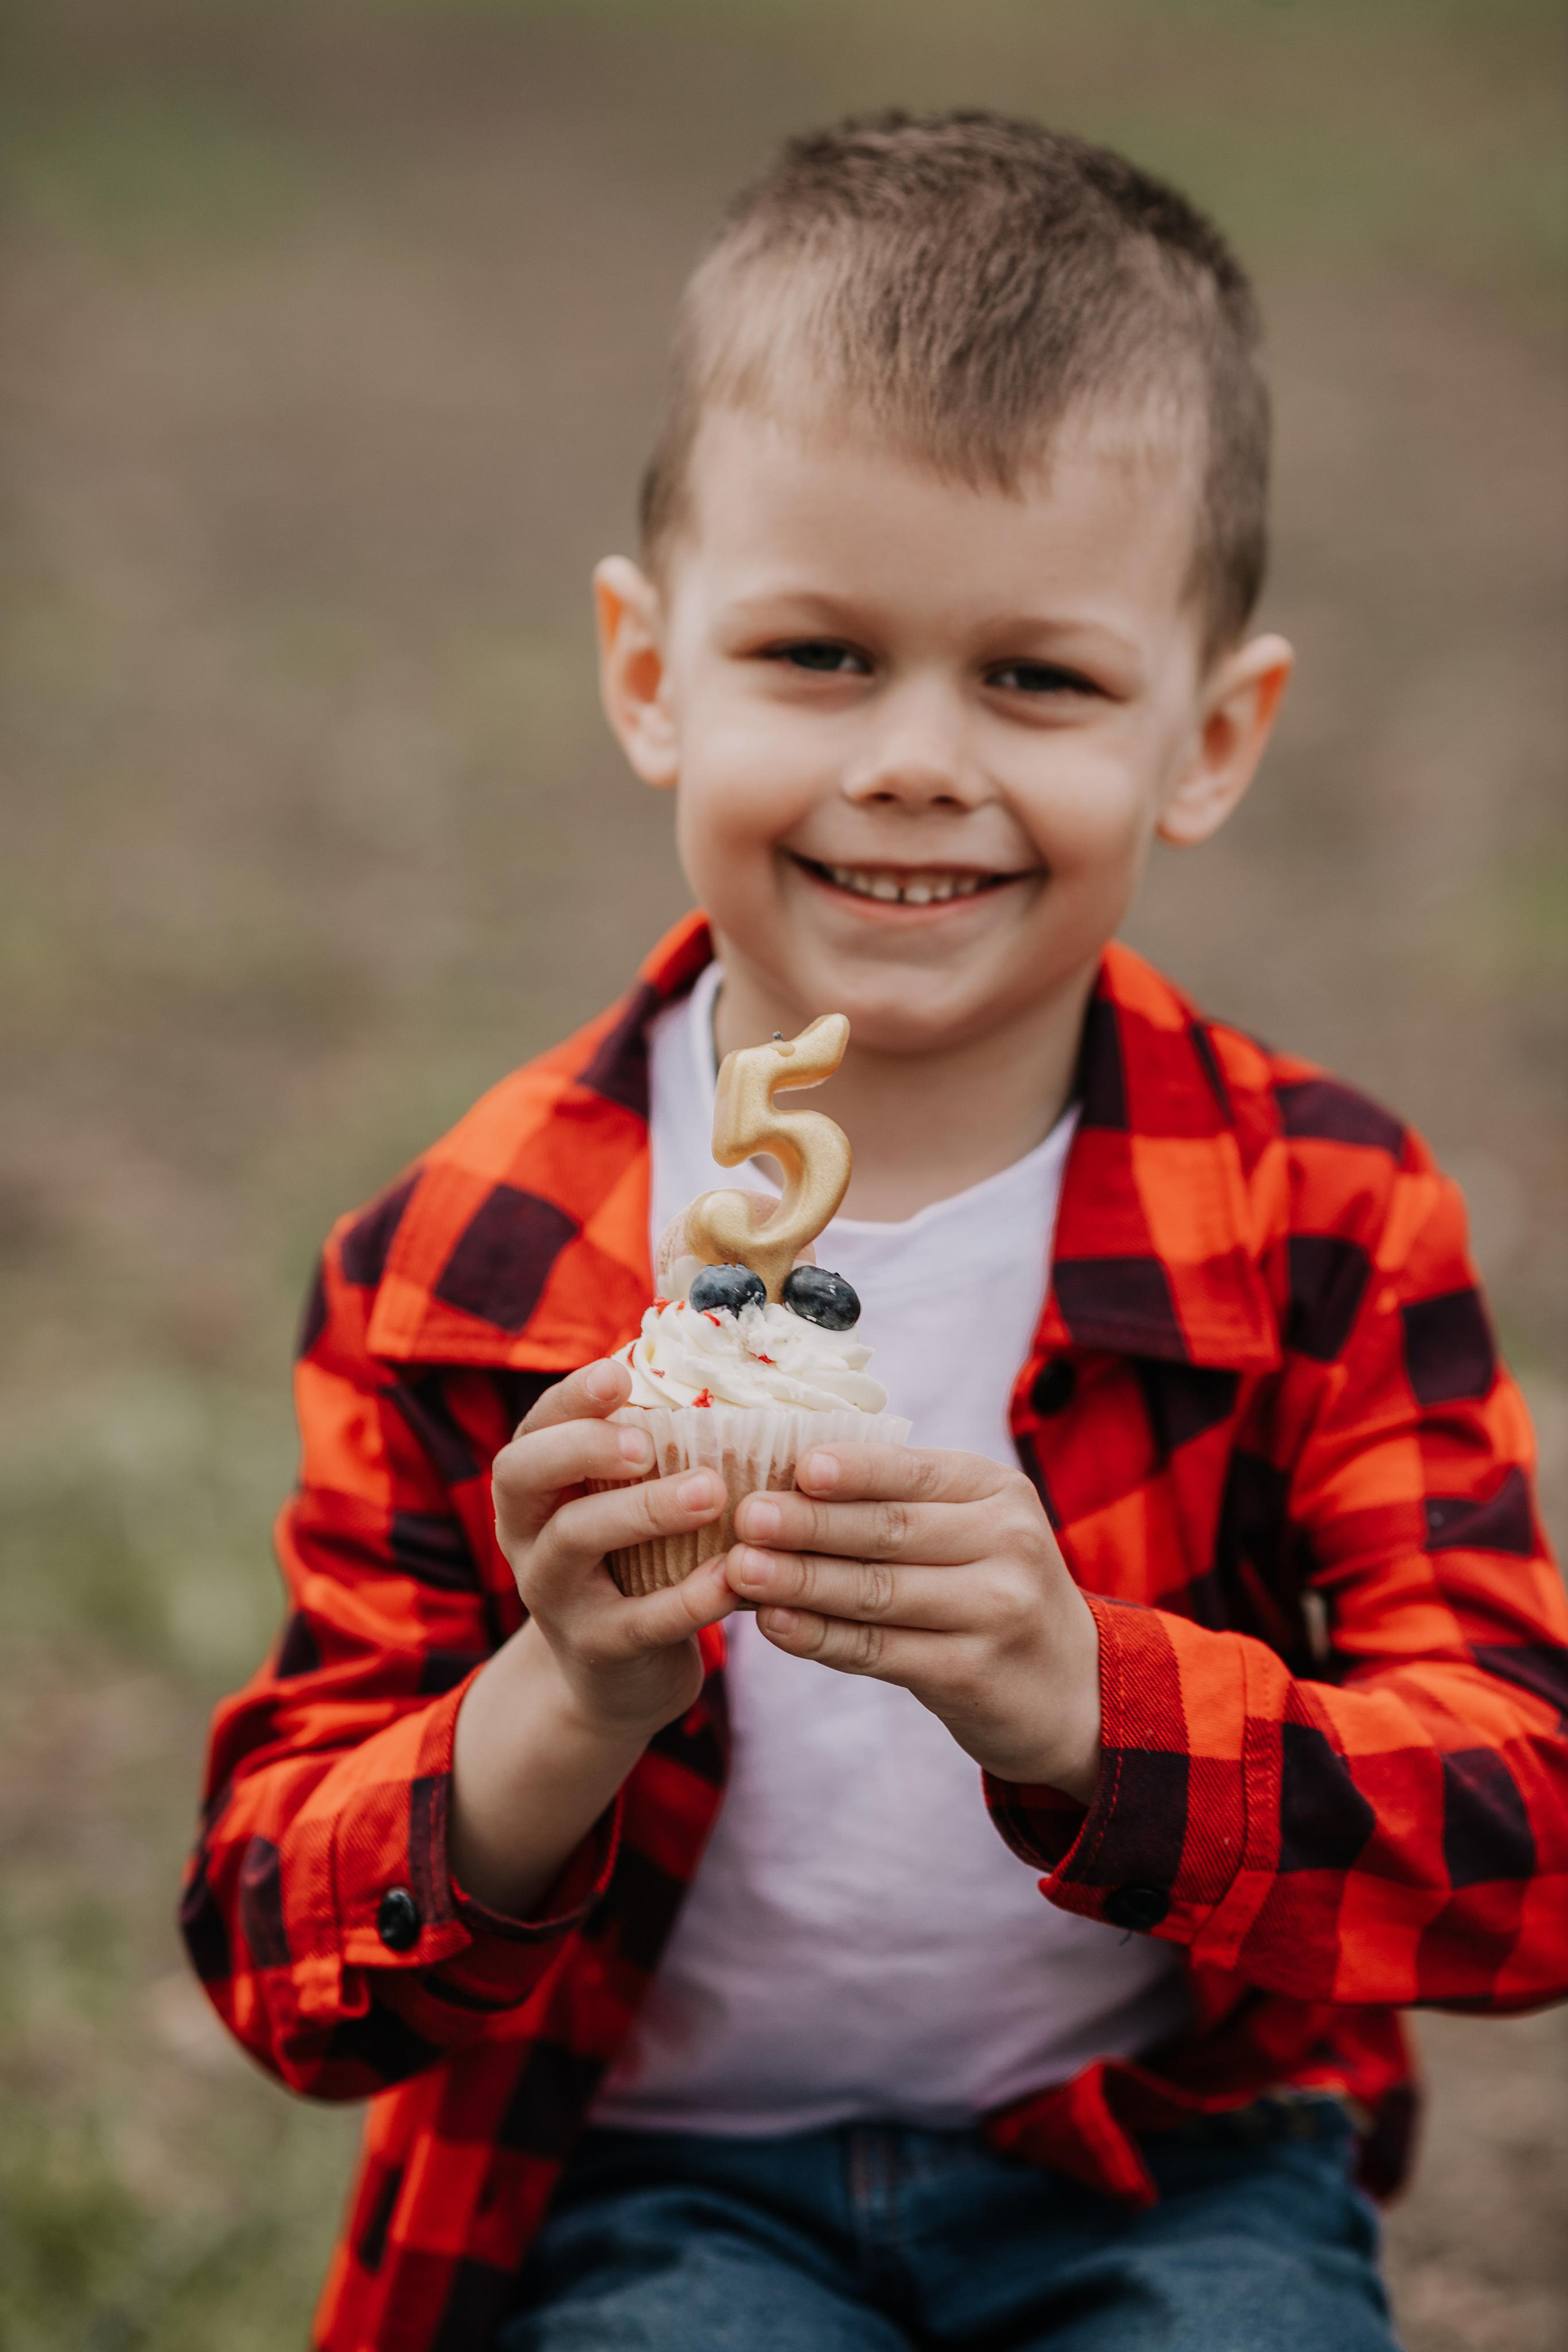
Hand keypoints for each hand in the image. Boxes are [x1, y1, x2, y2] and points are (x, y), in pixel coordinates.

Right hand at [451, 1359, 737, 1917]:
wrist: (614, 1678)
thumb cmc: (635, 1561)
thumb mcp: (624, 1502)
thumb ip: (651, 1446)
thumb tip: (716, 1356)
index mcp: (535, 1486)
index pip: (534, 1427)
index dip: (569, 1398)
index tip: (617, 1373)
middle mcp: (528, 1533)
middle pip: (524, 1475)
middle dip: (581, 1447)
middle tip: (645, 1439)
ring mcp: (554, 1594)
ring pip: (576, 1541)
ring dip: (643, 1510)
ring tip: (710, 1492)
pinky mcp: (596, 1649)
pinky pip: (639, 1621)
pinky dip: (690, 1597)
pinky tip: (736, 1574)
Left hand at [725, 1444, 1101, 1801]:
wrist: (1072, 1689)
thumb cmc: (992, 1590)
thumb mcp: (972, 1529)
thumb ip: (900, 1504)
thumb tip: (785, 1479)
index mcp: (997, 1492)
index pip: (914, 1472)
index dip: (853, 1471)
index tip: (796, 1466)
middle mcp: (1007, 1544)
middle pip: (889, 1532)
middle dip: (809, 1524)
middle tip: (745, 1517)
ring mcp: (996, 1612)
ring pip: (878, 1593)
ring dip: (801, 1581)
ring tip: (740, 1570)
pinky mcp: (973, 1674)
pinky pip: (879, 1651)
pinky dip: (820, 1638)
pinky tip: (775, 1626)